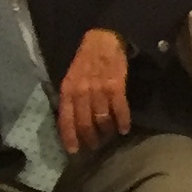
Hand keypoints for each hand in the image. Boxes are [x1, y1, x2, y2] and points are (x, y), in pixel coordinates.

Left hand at [56, 29, 133, 152]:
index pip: (66, 120)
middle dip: (90, 138)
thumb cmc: (86, 60)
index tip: (74, 151)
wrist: (103, 40)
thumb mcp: (71, 78)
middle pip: (84, 123)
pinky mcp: (116, 86)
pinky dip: (122, 121)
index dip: (70, 138)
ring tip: (110, 137)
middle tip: (96, 146)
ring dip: (106, 131)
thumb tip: (73, 119)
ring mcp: (99, 90)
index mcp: (67, 91)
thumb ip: (70, 97)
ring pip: (101, 119)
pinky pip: (119, 109)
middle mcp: (81, 93)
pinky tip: (125, 129)